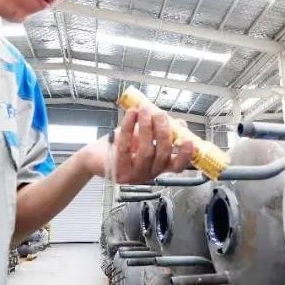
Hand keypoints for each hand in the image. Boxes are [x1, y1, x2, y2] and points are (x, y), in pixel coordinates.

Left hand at [79, 107, 194, 182]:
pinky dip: (129, 128)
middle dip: (163, 132)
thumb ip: (161, 131)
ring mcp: (134, 175)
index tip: (189, 140)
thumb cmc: (123, 145)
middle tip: (160, 114)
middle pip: (162, 156)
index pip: (177, 166)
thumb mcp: (145, 137)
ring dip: (147, 128)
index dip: (185, 155)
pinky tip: (131, 114)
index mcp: (159, 167)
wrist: (96, 156)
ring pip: (146, 152)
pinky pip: (126, 147)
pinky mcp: (118, 171)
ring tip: (144, 110)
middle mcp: (149, 174)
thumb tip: (179, 123)